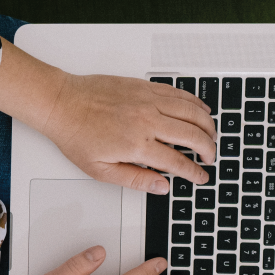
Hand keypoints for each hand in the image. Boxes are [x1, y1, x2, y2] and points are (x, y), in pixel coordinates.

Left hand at [0, 41, 216, 192]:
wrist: (61, 103)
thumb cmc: (76, 135)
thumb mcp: (101, 171)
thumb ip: (136, 179)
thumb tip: (162, 187)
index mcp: (137, 145)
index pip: (178, 161)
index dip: (194, 172)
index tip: (201, 176)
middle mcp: (147, 120)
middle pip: (192, 135)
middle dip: (208, 149)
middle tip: (210, 157)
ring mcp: (147, 100)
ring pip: (191, 111)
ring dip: (206, 124)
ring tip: (212, 135)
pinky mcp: (144, 87)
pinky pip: (178, 93)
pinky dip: (194, 102)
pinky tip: (200, 109)